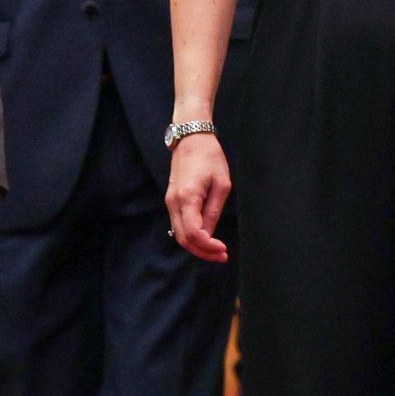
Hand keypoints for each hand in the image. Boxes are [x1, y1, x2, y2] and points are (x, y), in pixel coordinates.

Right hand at [165, 132, 230, 263]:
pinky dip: (190, 236)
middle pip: (183, 238)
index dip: (208, 246)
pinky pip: (178, 225)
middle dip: (202, 251)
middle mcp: (174, 202)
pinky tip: (205, 238)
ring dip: (196, 246)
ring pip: (178, 234)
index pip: (193, 233)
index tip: (224, 249)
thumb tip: (209, 234)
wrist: (190, 139)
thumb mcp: (221, 184)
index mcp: (187, 197)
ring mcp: (170, 202)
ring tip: (216, 250)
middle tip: (222, 255)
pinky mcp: (171, 200)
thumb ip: (213, 211)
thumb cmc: (209, 157)